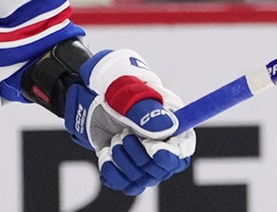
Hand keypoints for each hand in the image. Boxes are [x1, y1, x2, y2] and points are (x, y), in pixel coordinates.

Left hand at [64, 49, 195, 193]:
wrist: (94, 97)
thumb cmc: (116, 91)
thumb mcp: (128, 96)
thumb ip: (146, 112)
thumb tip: (165, 129)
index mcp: (172, 125)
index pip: (183, 150)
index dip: (170, 154)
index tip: (152, 148)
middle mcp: (163, 147)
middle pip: (162, 169)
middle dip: (139, 154)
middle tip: (123, 135)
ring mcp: (145, 161)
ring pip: (143, 179)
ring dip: (124, 160)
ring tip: (115, 140)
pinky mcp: (127, 169)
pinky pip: (126, 185)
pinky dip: (112, 172)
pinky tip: (106, 155)